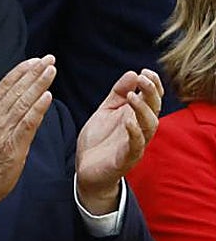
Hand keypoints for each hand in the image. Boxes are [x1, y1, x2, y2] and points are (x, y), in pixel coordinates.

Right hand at [0, 56, 56, 209]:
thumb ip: (0, 116)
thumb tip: (17, 102)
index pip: (5, 86)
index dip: (21, 72)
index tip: (35, 60)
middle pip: (16, 90)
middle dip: (34, 72)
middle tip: (49, 58)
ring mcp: (3, 131)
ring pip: (23, 103)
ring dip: (38, 85)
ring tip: (51, 70)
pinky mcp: (13, 146)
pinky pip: (27, 124)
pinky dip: (37, 109)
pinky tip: (47, 97)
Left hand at [76, 69, 162, 213]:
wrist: (86, 169)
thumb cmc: (99, 140)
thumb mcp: (105, 111)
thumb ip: (118, 94)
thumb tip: (133, 73)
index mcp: (135, 117)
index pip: (152, 99)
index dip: (152, 85)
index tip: (146, 71)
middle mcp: (139, 129)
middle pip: (154, 109)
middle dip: (151, 93)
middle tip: (143, 78)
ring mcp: (135, 144)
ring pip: (149, 126)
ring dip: (143, 110)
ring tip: (133, 96)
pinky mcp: (126, 159)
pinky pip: (135, 146)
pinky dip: (134, 133)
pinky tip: (128, 122)